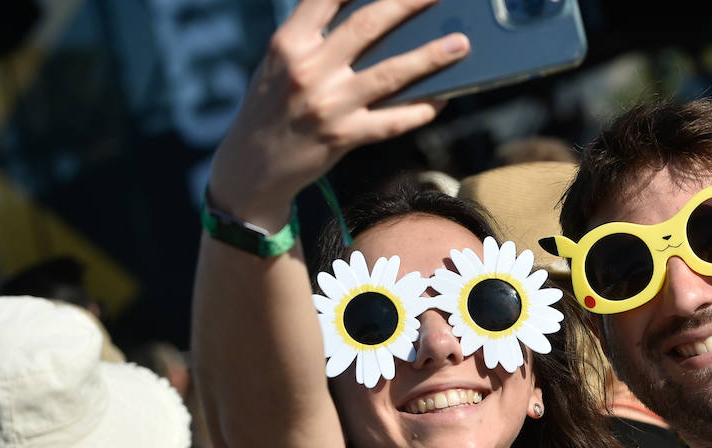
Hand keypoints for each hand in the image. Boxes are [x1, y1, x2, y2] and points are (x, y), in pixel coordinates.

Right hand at [207, 0, 469, 223]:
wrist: (251, 166)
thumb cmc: (270, 106)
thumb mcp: (279, 61)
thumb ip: (313, 34)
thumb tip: (366, 12)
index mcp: (289, 43)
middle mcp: (308, 69)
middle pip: (368, 25)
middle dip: (408, 3)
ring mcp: (328, 105)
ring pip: (390, 73)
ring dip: (430, 57)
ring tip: (461, 44)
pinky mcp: (343, 137)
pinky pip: (392, 121)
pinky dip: (420, 109)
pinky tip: (442, 98)